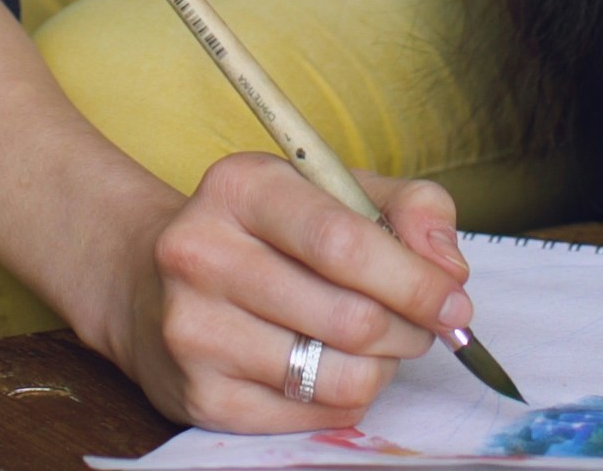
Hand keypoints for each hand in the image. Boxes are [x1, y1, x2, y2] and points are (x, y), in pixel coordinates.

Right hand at [87, 155, 472, 431]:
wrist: (148, 281)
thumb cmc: (262, 232)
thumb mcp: (329, 190)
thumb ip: (408, 209)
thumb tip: (448, 269)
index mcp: (239, 188)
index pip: (344, 243)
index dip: (415, 280)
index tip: (454, 302)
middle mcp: (203, 255)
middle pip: (351, 318)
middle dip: (409, 329)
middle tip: (417, 324)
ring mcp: (195, 332)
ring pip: (339, 374)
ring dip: (381, 367)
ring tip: (371, 344)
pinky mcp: (200, 397)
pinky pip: (313, 414)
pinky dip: (343, 395)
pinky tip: (328, 366)